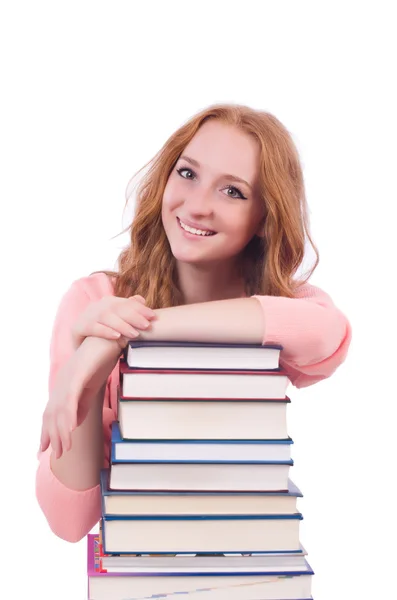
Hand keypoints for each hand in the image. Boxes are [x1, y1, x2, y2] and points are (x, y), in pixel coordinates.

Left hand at [40, 337, 121, 458]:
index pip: (51, 412)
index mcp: (64, 385)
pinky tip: (70, 429)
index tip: (45, 448)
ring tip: (64, 449)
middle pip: (52, 414)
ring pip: (60, 410)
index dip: (47, 430)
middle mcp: (62, 382)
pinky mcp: (78, 375)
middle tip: (57, 455)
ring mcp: (68, 378)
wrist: (110, 339)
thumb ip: (82, 403)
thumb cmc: (102, 360)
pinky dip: (70, 414)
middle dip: (53, 436)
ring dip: (62, 431)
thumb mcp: (91, 386)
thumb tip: (74, 422)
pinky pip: (71, 398)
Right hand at [71, 294, 155, 349]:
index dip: (140, 308)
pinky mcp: (78, 327)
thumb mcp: (118, 324)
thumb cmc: (105, 338)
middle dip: (134, 316)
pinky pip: (93, 327)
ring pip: (106, 317)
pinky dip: (106, 331)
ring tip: (135, 334)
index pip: (125, 303)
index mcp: (107, 303)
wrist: (83, 354)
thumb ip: (128, 312)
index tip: (153, 316)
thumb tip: (141, 299)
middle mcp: (96, 306)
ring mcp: (86, 316)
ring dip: (122, 324)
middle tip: (147, 325)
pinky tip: (116, 336)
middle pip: (117, 308)